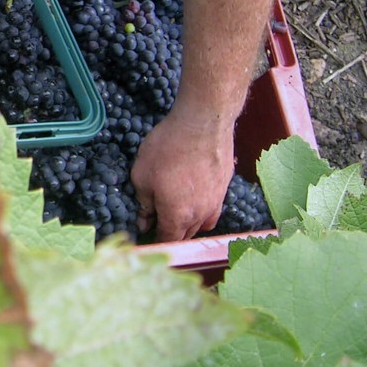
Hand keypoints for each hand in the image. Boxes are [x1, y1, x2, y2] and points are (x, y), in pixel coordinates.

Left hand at [131, 103, 234, 241]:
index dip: (156, 243)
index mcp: (177, 216)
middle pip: (185, 236)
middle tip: (156, 226)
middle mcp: (200, 215)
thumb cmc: (168, 148)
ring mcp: (215, 203)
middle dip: (170, 235)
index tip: (147, 239)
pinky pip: (212, 210)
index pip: (167, 240)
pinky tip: (192, 201)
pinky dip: (201, 213)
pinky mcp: (224, 189)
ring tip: (173, 216)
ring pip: (200, 225)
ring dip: (187, 225)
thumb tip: (145, 222)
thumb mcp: (142, 175)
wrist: (203, 123)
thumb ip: (144, 204)